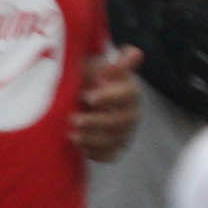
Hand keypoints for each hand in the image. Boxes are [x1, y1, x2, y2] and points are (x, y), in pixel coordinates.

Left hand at [73, 46, 143, 161]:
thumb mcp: (99, 67)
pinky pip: (110, 155)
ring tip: (72, 135)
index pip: (127, 94)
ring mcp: (124, 131)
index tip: (88, 97)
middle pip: (120, 121)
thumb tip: (135, 52)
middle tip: (74, 119)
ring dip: (94, 139)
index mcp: (129, 92)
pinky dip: (95, 153)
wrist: (86, 100)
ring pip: (114, 139)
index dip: (109, 97)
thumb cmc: (91, 80)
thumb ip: (114, 64)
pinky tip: (79, 147)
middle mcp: (131, 113)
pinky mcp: (115, 147)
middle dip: (97, 122)